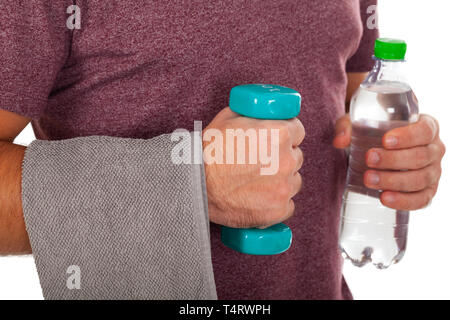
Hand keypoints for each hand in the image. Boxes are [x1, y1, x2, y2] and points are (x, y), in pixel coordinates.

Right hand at [204, 107, 304, 227]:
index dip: (286, 135)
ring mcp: (283, 188)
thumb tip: (262, 113)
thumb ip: (253, 114)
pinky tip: (260, 199)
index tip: (277, 141)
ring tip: (258, 182)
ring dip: (281, 181)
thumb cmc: (208, 150)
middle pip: (296, 157)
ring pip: (293, 181)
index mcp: (280, 134)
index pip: (298, 131)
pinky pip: (287, 205)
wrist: (194, 184)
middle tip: (262, 162)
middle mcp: (286, 161)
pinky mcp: (277, 210)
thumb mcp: (229, 118)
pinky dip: (276, 203)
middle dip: (282, 158)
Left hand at [334, 114, 445, 210]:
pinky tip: (384, 199)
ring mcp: (433, 172)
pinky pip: (421, 200)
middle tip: (369, 159)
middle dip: (393, 160)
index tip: (385, 141)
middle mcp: (435, 150)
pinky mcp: (426, 192)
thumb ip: (348, 127)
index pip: (425, 131)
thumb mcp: (360, 123)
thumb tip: (340, 141)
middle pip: (420, 156)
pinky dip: (404, 201)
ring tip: (369, 180)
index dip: (408, 136)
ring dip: (394, 181)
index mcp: (428, 127)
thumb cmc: (375, 132)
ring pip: (420, 179)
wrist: (378, 150)